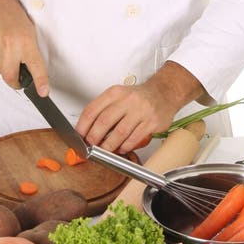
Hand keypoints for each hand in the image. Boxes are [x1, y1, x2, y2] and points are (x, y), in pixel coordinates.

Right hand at [0, 0, 48, 95]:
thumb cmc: (14, 16)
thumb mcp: (29, 31)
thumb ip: (29, 52)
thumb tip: (29, 73)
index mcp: (26, 41)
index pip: (35, 66)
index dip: (40, 82)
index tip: (43, 92)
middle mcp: (10, 45)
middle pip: (10, 77)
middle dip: (14, 80)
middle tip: (18, 77)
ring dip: (3, 65)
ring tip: (5, 48)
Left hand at [76, 62, 204, 153]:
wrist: (164, 93)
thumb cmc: (138, 97)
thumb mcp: (118, 95)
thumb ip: (103, 109)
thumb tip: (87, 129)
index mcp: (115, 93)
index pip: (92, 109)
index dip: (83, 125)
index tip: (79, 136)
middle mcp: (127, 100)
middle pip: (104, 121)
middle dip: (94, 137)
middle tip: (90, 146)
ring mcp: (140, 111)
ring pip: (119, 133)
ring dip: (109, 145)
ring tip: (105, 151)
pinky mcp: (151, 122)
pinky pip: (134, 138)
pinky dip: (125, 146)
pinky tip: (122, 148)